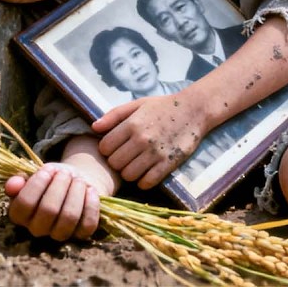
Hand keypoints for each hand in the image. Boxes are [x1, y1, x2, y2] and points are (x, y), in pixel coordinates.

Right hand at [5, 163, 107, 241]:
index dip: (37, 185)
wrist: (73, 183)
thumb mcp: (34, 175)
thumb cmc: (50, 179)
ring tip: (78, 179)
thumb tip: (13, 184)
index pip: (24, 205)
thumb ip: (20, 180)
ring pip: (69, 218)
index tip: (48, 169)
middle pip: (48, 211)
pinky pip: (88, 224)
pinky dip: (91, 205)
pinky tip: (90, 190)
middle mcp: (38, 229)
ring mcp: (60, 234)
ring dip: (75, 194)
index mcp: (21, 215)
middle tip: (65, 173)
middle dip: (59, 187)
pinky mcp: (81, 234)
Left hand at [93, 94, 207, 188]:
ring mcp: (155, 153)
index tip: (115, 147)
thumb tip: (93, 128)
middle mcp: (141, 139)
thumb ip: (114, 115)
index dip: (107, 149)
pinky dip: (143, 181)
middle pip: (114, 163)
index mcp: (131, 124)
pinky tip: (146, 173)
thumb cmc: (163, 107)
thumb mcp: (137, 105)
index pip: (104, 147)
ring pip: (128, 175)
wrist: (194, 110)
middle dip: (117, 162)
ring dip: (129, 173)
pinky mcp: (168, 164)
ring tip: (136, 165)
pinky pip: (146, 182)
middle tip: (126, 157)